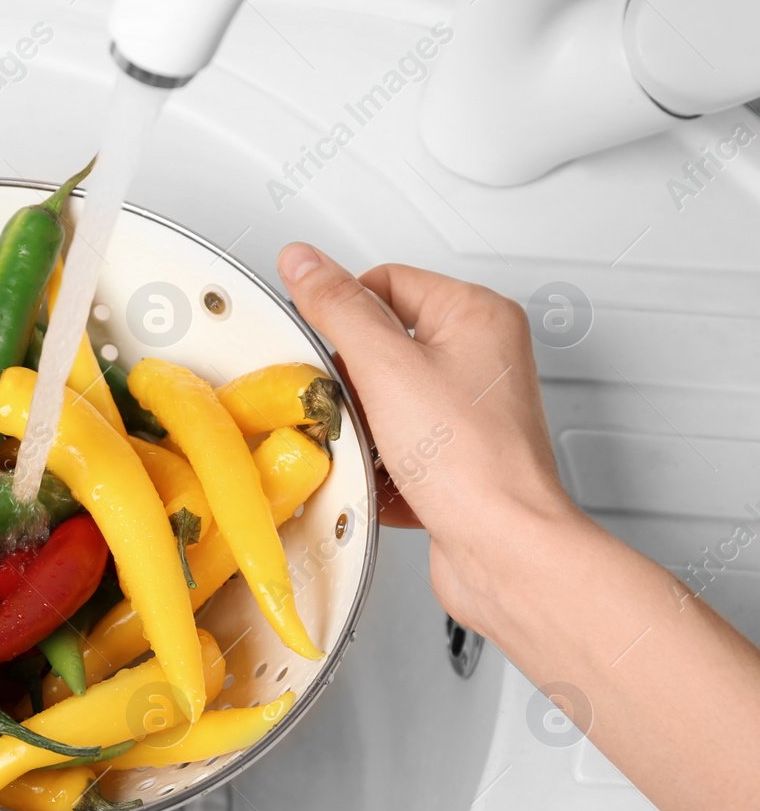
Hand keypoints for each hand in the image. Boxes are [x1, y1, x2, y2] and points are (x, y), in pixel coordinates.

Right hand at [276, 243, 579, 636]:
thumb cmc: (473, 463)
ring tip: (361, 443)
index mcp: (476, 316)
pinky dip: (376, 463)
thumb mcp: (386, 368)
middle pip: (382, 344)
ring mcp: (470, 411)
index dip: (341, 311)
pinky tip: (376, 477)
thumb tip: (305, 261)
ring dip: (359, 425)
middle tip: (340, 398)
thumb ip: (339, 308)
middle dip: (348, 378)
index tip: (314, 337)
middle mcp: (481, 358)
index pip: (385, 282)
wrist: (504, 548)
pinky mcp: (456, 459)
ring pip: (385, 400)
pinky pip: (396, 446)